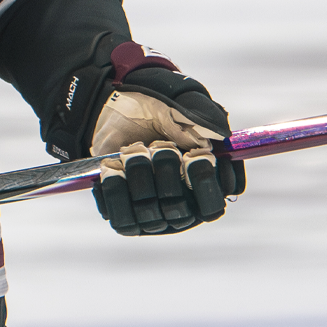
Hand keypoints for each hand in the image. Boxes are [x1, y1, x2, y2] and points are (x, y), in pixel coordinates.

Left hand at [89, 53, 244, 235]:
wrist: (117, 112)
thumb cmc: (154, 113)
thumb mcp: (175, 109)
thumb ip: (194, 123)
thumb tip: (208, 140)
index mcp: (202, 186)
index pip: (212, 206)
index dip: (205, 185)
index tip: (197, 156)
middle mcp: (180, 206)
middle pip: (180, 210)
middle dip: (168, 172)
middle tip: (160, 146)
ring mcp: (152, 214)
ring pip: (149, 213)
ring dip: (140, 175)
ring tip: (134, 150)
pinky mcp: (125, 215)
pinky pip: (122, 217)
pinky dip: (116, 189)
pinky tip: (114, 166)